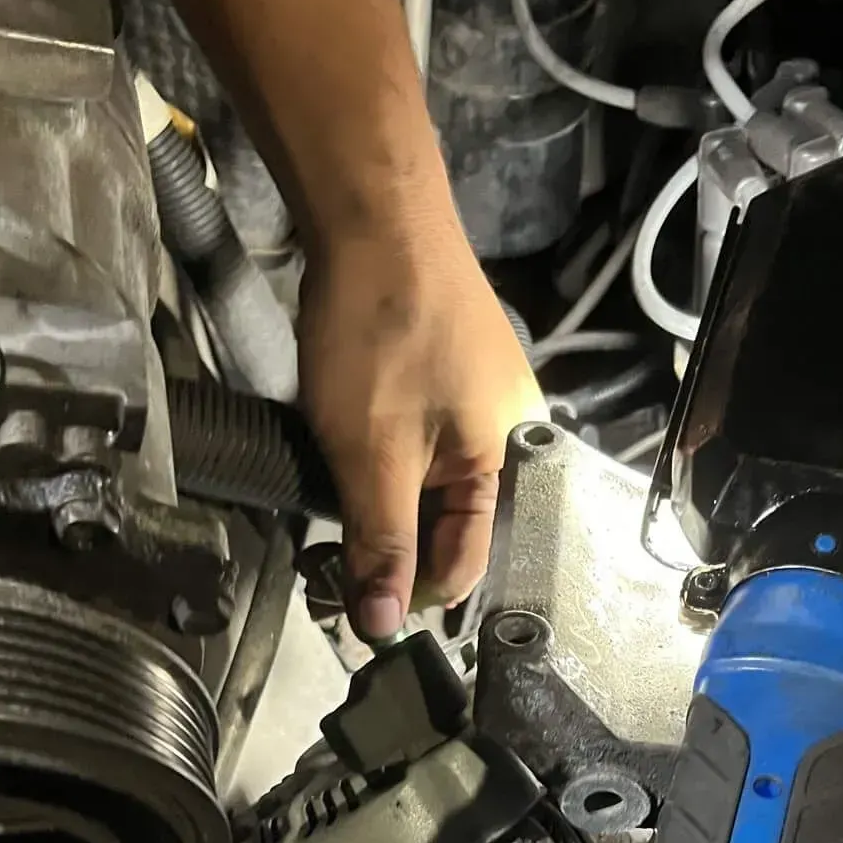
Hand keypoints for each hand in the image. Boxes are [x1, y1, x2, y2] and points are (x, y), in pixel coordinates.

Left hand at [298, 211, 543, 641]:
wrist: (374, 215)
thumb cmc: (382, 332)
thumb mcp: (373, 457)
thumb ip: (382, 545)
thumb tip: (383, 627)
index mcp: (510, 463)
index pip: (466, 565)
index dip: (408, 595)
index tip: (352, 610)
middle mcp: (511, 437)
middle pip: (453, 530)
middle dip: (394, 554)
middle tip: (331, 569)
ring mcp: (482, 404)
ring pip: (434, 491)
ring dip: (384, 513)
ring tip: (334, 517)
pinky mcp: (451, 380)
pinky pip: (425, 451)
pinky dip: (386, 470)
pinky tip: (349, 463)